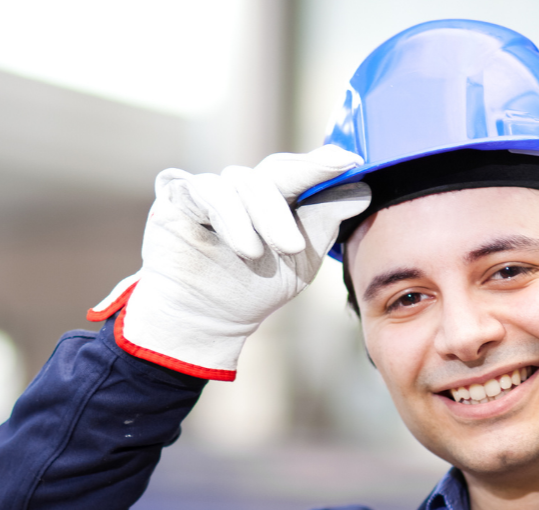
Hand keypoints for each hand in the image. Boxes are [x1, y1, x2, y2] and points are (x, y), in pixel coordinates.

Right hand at [89, 145, 369, 379]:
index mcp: (274, 198)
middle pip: (275, 173)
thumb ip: (324, 223)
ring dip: (258, 218)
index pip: (300, 172)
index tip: (351, 161)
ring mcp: (211, 187)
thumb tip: (360, 190)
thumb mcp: (299, 261)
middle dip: (294, 192)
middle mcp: (243, 187)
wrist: (206, 320)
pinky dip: (228, 217)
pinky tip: (243, 247)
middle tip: (302, 233)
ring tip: (259, 254)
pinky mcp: (178, 194)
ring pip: (242, 182)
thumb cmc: (252, 290)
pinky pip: (205, 190)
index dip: (324, 164)